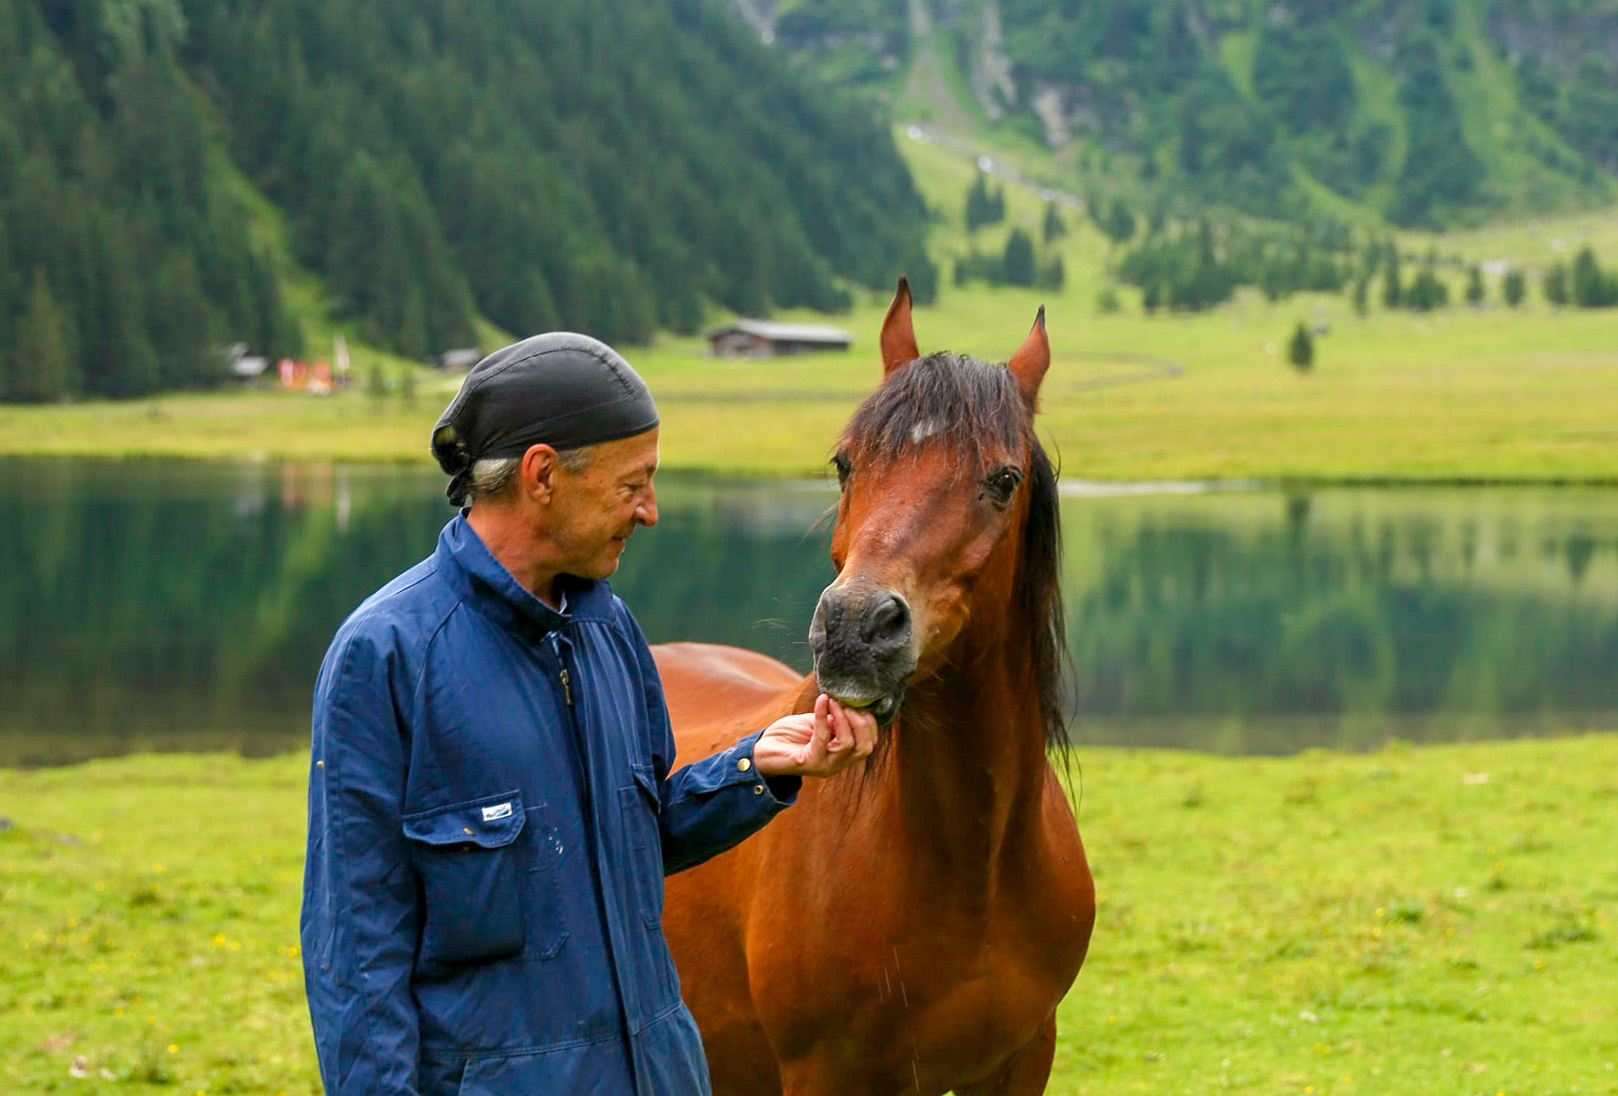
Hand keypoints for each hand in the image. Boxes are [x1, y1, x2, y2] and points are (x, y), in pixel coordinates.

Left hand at [751, 695, 876, 778]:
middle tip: (849, 703)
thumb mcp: (819, 723)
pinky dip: (823, 715)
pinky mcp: (808, 763)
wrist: (762, 750)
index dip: (869, 723)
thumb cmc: (790, 735)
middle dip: (862, 722)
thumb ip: (835, 718)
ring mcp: (824, 766)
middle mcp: (837, 764)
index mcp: (842, 755)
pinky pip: (821, 737)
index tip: (858, 703)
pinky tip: (822, 700)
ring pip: (847, 744)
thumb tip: (849, 703)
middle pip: (865, 748)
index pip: (869, 743)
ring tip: (834, 701)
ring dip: (843, 718)